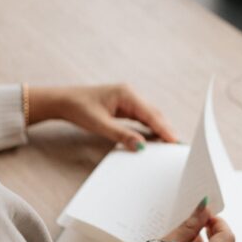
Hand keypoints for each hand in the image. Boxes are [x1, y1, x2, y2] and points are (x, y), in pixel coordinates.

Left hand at [28, 84, 177, 150]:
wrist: (63, 101)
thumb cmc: (79, 108)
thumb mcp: (100, 124)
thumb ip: (121, 135)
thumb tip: (141, 146)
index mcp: (127, 94)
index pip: (151, 114)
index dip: (165, 129)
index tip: (176, 142)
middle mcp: (130, 95)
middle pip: (154, 115)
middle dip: (166, 130)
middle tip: (178, 147)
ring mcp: (128, 100)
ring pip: (149, 116)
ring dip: (159, 130)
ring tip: (170, 146)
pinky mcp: (124, 107)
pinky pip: (141, 118)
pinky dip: (149, 128)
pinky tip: (155, 139)